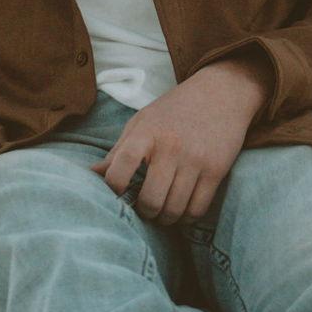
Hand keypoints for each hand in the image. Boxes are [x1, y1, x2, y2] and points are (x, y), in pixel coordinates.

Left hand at [92, 62, 265, 223]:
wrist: (220, 93)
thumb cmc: (175, 110)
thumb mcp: (143, 121)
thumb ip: (118, 151)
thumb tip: (90, 175)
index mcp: (147, 132)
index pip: (121, 165)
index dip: (113, 186)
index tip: (116, 192)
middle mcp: (171, 147)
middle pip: (150, 199)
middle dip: (144, 212)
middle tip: (144, 210)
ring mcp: (195, 160)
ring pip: (174, 209)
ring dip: (165, 218)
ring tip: (161, 213)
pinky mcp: (216, 170)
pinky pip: (197, 209)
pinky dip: (186, 217)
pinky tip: (181, 211)